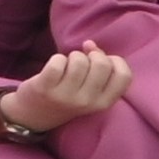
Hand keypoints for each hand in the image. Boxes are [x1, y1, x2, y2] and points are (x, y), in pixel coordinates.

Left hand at [0, 48, 133, 135]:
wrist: (35, 115)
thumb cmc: (68, 95)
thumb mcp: (90, 90)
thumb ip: (99, 68)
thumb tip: (90, 44)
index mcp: (104, 103)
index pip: (124, 76)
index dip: (116, 61)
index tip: (102, 61)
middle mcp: (87, 101)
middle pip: (102, 64)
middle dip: (92, 55)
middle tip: (81, 62)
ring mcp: (66, 96)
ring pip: (79, 60)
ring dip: (73, 56)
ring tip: (67, 66)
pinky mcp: (45, 88)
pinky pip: (58, 62)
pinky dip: (57, 59)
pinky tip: (54, 67)